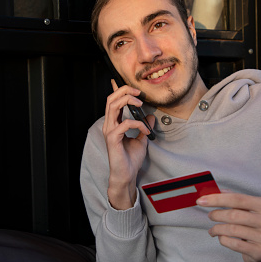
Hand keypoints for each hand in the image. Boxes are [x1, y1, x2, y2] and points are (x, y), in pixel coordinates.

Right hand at [103, 80, 154, 209]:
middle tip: (138, 92)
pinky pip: (125, 123)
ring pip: (113, 106)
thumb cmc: (130, 159)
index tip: (131, 86)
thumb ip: (144, 126)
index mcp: (114, 123)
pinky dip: (138, 123)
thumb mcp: (142, 139)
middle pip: (111, 99)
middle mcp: (109, 125)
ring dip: (128, 100)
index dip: (118, 90)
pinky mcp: (113, 138)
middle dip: (124, 90)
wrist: (127, 174)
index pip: (113, 101)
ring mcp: (110, 131)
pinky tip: (145, 129)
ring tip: (140, 103)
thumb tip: (151, 116)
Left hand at [197, 193, 260, 261]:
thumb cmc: (256, 223)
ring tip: (213, 229)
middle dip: (217, 214)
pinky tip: (221, 237)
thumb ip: (235, 198)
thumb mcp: (251, 208)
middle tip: (210, 215)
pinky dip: (223, 239)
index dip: (217, 199)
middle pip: (235, 214)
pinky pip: (234, 244)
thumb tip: (213, 191)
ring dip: (217, 229)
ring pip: (233, 230)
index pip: (238, 199)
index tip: (201, 200)